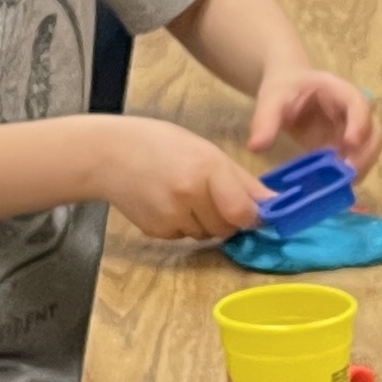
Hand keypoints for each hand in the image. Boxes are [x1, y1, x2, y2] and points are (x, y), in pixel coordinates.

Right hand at [99, 116, 267, 239]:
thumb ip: (242, 181)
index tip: (255, 213)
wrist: (108, 154)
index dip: (252, 216)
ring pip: (207, 234)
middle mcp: (189, 196)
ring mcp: (170, 217)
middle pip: (227, 228)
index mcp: (206, 169)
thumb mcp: (206, 151)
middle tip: (211, 194)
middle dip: (228, 217)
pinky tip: (168, 202)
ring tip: (185, 193)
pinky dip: (184, 224)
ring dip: (206, 221)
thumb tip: (273, 205)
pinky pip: (185, 236)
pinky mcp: (157, 231)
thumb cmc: (161, 145)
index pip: (243, 212)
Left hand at [247, 63, 377, 170]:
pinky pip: (356, 160)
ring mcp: (352, 129)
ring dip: (362, 165)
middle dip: (366, 152)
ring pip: (371, 148)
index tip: (350, 144)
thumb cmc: (283, 88)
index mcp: (338, 90)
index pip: (358, 104)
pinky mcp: (345, 146)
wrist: (286, 88)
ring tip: (343, 182)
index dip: (359, 123)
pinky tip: (336, 183)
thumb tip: (256, 147)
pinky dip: (351, 173)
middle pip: (374, 130)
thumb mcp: (271, 99)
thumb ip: (265, 120)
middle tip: (347, 171)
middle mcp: (352, 111)